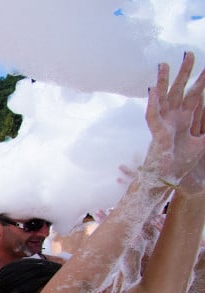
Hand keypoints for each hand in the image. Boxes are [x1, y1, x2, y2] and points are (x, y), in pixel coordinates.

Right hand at [144, 52, 204, 182]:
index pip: (195, 95)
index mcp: (185, 119)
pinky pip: (152, 116)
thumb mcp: (202, 142)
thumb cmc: (181, 163)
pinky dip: (152, 103)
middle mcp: (174, 118)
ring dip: (164, 81)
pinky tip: (152, 90)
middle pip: (180, 90)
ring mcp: (164, 124)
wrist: (169, 179)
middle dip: (185, 72)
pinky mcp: (157, 133)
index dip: (201, 80)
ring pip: (163, 98)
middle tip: (189, 53)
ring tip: (164, 64)